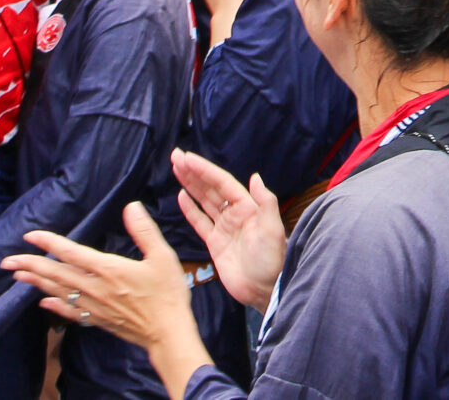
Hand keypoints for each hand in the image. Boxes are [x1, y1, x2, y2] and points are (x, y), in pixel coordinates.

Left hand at [6, 203, 203, 354]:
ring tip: (17, 276)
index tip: (30, 235)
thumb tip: (131, 207)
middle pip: (56, 274)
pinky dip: (53, 305)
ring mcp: (94, 306)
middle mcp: (95, 288)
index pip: (72, 253)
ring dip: (36, 283)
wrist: (167, 332)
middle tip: (6, 260)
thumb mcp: (162, 257)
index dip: (49, 242)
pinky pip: (69, 312)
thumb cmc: (167, 294)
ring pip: (58, 292)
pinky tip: (42, 302)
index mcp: (109, 269)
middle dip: (30, 265)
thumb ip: (144, 231)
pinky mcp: (97, 320)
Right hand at [170, 149, 286, 312]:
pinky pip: (200, 222)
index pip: (222, 183)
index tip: (187, 158)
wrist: (265, 290)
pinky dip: (190, 210)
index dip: (204, 170)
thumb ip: (265, 203)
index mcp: (248, 207)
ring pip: (203, 201)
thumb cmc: (273, 260)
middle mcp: (235, 214)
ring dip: (190, 185)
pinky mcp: (215, 244)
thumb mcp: (273, 230)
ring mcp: (224, 228)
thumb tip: (254, 177)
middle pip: (210, 188)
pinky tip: (181, 196)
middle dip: (193, 172)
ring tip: (176, 169)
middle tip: (175, 157)